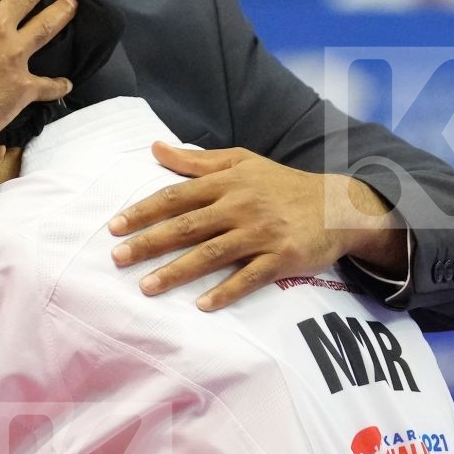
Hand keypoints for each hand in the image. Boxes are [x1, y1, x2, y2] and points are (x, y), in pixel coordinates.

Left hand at [107, 144, 401, 310]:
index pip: (176, 196)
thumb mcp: (242, 162)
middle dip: (150, 242)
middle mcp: (241, 205)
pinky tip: (202, 305)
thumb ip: (196, 160)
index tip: (115, 226)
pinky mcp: (283, 257)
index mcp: (227, 182)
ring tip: (147, 287)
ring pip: (212, 253)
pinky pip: (250, 277)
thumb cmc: (282, 184)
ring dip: (178, 271)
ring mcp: (262, 233)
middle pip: (187, 225)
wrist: (338, 205)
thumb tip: (155, 148)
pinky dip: (226, 291)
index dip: (144, 211)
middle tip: (118, 258)